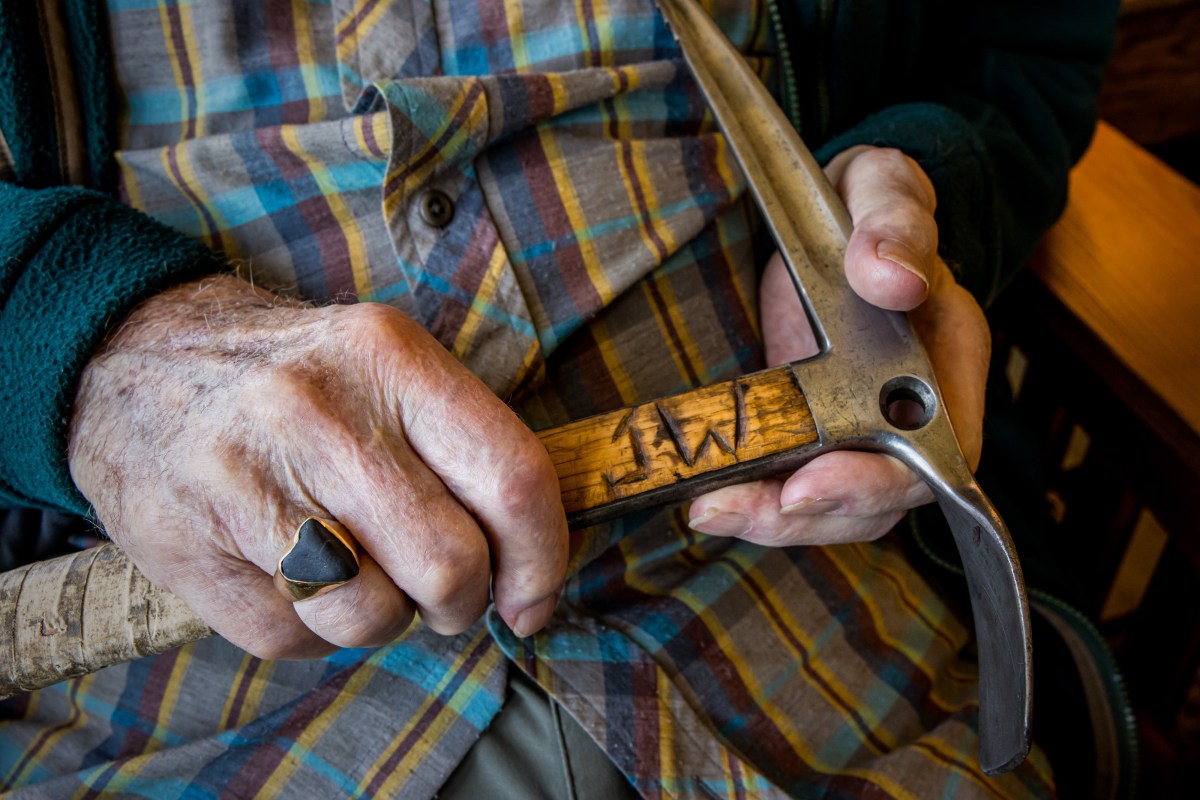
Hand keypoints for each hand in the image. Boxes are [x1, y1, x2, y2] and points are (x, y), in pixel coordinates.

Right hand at [68, 275, 567, 658]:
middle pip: (449, 564)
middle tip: (443, 592)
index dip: (541, 560)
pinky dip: (311, 630)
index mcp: (390, 358)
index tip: (531, 600)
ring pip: (372, 616)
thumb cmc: (295, 378)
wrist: (133, 358)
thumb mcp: (384, 363)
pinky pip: (294, 639)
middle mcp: (322, 412)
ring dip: (383, 618)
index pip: (512, 477)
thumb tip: (530, 565)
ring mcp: (249, 478)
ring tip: (357, 572)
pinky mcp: (190, 542)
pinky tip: (290, 576)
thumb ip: (464, 445)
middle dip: (461, 603)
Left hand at [688, 146, 989, 545]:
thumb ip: (896, 222)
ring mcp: (858, 431)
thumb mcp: (886, 188)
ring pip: (828, 509)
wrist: (839, 215)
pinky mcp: (811, 433)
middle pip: (874, 502)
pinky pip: (790, 486)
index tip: (807, 485)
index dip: (874, 483)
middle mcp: (908, 414)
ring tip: (707, 508)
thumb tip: (892, 276)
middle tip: (726, 507)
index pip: (934, 454)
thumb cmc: (872, 204)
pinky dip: (751, 497)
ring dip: (767, 518)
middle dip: (803, 516)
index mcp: (946, 364)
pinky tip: (702, 495)